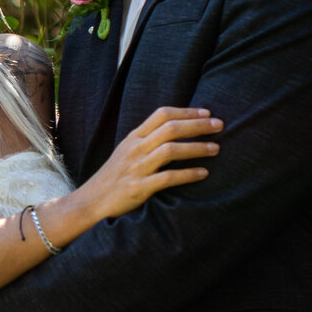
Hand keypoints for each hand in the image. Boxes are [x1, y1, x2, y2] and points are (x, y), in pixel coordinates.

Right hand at [72, 104, 221, 228]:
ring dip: (197, 148)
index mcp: (134, 137)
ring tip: (216, 149)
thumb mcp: (127, 150)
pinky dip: (188, 174)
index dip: (186, 111)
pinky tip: (203, 173)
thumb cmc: (115, 175)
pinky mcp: (139, 187)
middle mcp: (136, 148)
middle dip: (198, 126)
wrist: (91, 200)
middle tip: (220, 125)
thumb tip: (176, 129)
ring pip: (171, 150)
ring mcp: (137, 167)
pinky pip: (168, 177)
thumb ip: (147, 139)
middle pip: (170, 128)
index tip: (207, 113)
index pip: (162, 114)